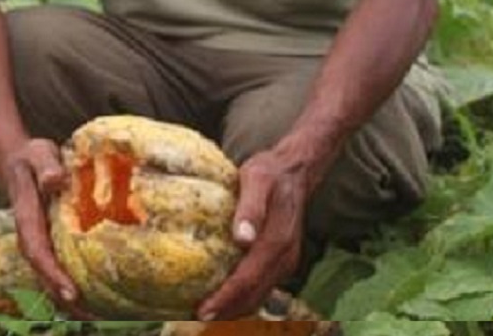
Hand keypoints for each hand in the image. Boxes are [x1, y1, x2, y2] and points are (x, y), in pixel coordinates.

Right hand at [0, 138, 92, 317]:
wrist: (18, 160)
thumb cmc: (32, 157)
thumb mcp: (39, 154)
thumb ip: (47, 167)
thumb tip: (55, 181)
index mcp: (28, 221)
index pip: (40, 253)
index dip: (54, 275)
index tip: (73, 293)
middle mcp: (32, 239)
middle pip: (46, 276)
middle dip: (68, 300)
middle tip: (95, 319)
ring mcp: (39, 244)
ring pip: (52, 279)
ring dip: (73, 301)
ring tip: (101, 319)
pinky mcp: (49, 245)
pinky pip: (60, 271)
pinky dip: (74, 287)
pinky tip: (97, 300)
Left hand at [197, 149, 307, 321]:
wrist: (294, 171)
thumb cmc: (269, 173)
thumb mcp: (256, 179)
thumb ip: (250, 208)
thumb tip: (242, 238)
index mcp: (276, 241)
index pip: (248, 278)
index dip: (226, 298)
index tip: (203, 311)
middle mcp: (284, 256)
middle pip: (254, 294)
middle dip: (227, 311)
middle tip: (197, 321)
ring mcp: (286, 261)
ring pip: (260, 295)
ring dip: (236, 310)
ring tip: (208, 316)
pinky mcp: (283, 261)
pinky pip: (264, 287)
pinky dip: (245, 299)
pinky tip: (226, 301)